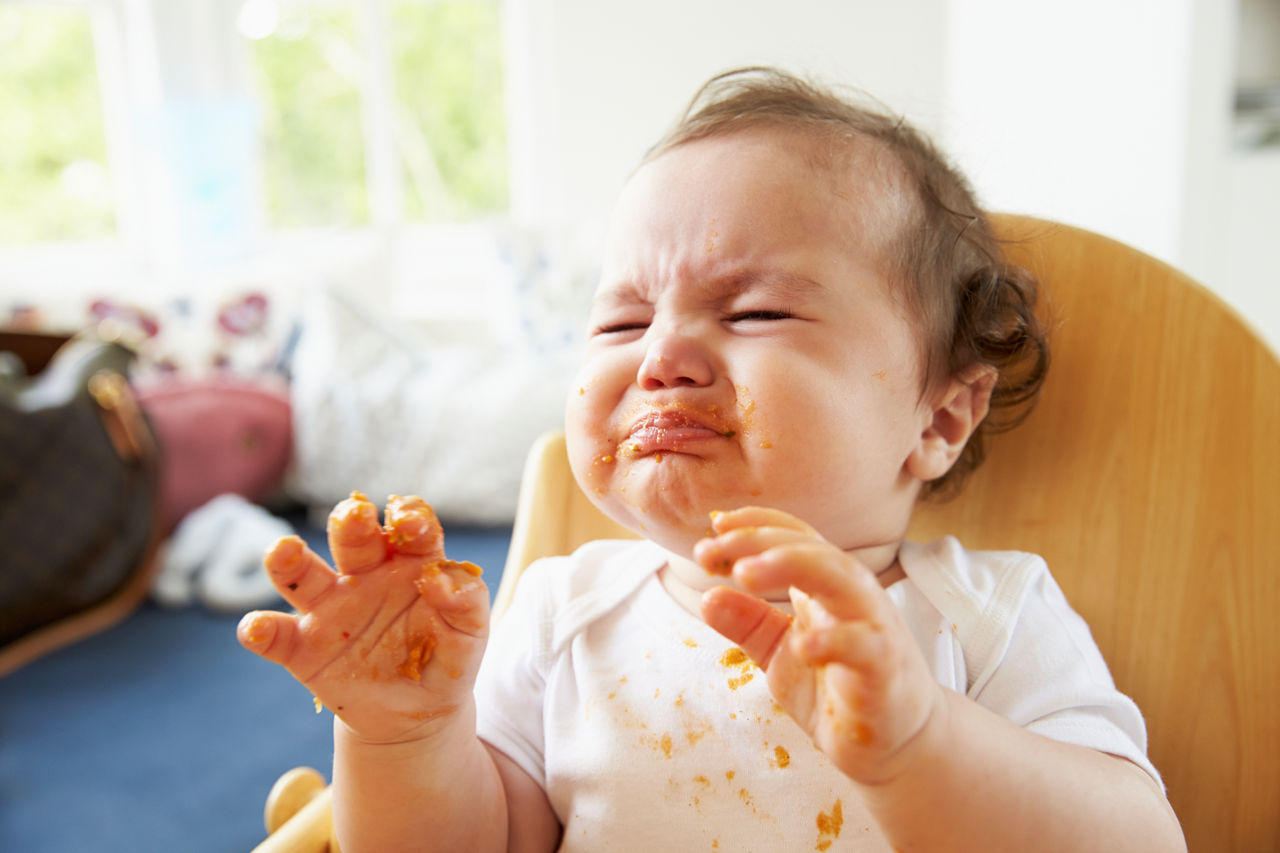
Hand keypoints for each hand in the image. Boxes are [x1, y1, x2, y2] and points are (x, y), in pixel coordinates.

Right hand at [237, 493, 489, 744]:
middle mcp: (365, 575)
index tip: (409, 522)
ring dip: (289, 560)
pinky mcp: (302, 648)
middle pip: (353, 539)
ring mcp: (330, 609)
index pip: (411, 528)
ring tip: (284, 551)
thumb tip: (441, 580)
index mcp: (412, 564)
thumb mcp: (469, 635)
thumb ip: (465, 603)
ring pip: (304, 575)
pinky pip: (277, 635)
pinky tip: (257, 629)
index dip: (410, 518)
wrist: (415, 716)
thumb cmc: (445, 661)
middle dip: (351, 523)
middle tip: (353, 515)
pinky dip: (261, 630)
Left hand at [695, 506, 943, 785]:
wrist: (897, 741)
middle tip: (711, 550)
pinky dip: (834, 641)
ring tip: (744, 574)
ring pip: (844, 580)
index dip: (755, 525)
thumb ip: (748, 624)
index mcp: (826, 586)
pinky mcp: (884, 670)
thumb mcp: (778, 652)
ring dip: (794, 566)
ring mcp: (872, 629)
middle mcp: (851, 597)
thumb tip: (705, 597)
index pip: (795, 537)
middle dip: (761, 542)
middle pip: (814, 550)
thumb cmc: (836, 687)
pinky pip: (865, 646)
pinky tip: (800, 647)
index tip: (713, 526)